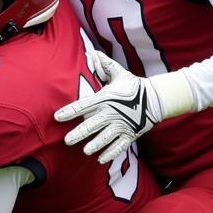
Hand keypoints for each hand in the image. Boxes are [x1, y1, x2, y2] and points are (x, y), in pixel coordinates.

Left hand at [54, 51, 192, 163]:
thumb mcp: (119, 73)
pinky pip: (118, 146)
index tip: (57, 117)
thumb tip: (93, 53)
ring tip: (85, 150)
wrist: (155, 98)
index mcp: (105, 99)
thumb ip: (105, 65)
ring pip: (104, 138)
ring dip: (93, 145)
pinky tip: (100, 159)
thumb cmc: (133, 86)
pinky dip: (110, 153)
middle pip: (91, 125)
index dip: (69, 111)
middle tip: (67, 140)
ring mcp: (120, 125)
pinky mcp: (129, 134)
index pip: (83, 105)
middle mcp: (110, 113)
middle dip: (78, 134)